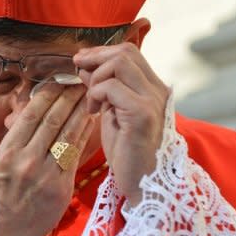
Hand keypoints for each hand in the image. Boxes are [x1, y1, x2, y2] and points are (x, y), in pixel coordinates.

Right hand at [0, 84, 95, 235]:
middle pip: (52, 120)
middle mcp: (27, 161)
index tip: (58, 80)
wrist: (8, 230)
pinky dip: (83, 134)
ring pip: (67, 134)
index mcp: (8, 153)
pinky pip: (75, 154)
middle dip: (67, 97)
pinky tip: (89, 119)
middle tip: (78, 80)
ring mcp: (46, 175)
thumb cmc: (1, 193)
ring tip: (87, 94)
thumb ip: (15, 139)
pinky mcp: (62, 187)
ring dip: (80, 110)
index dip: (47, 94)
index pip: (31, 115)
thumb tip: (34, 110)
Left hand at [74, 30, 168, 205]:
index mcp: (153, 88)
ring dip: (96, 77)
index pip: (129, 52)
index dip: (102, 51)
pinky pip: (111, 87)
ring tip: (91, 99)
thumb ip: (104, 89)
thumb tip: (86, 67)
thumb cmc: (127, 152)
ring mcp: (152, 101)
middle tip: (77, 69)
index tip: (82, 61)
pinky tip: (94, 111)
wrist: (143, 184)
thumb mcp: (113, 113)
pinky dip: (95, 94)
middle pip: (125, 52)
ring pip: (119, 63)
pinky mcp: (142, 114)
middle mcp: (157, 90)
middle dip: (95, 57)